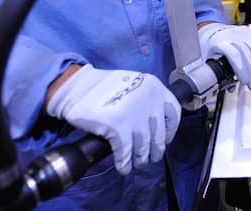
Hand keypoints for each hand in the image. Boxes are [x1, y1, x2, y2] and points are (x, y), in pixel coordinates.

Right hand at [46, 64, 180, 174]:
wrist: (77, 87)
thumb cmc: (104, 87)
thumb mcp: (134, 84)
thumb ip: (147, 100)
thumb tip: (155, 127)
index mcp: (155, 87)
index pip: (173, 113)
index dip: (170, 130)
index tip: (165, 140)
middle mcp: (149, 100)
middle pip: (159, 134)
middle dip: (155, 150)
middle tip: (151, 157)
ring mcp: (134, 113)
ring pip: (144, 145)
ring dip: (140, 158)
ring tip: (137, 163)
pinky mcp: (118, 126)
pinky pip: (126, 152)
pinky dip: (125, 162)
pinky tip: (123, 166)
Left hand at [198, 23, 250, 90]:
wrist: (212, 29)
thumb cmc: (209, 45)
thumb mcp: (208, 59)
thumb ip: (218, 74)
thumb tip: (230, 88)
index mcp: (220, 42)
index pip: (234, 55)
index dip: (241, 70)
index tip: (245, 81)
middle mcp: (232, 37)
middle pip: (247, 55)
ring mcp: (242, 35)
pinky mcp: (249, 34)